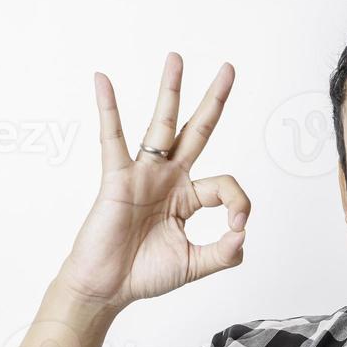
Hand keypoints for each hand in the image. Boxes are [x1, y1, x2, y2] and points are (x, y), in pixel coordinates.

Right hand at [56, 52, 249, 310]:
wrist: (107, 288)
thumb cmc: (143, 275)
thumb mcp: (194, 264)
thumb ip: (224, 252)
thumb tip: (243, 234)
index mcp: (188, 198)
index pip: (225, 185)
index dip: (240, 204)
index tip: (237, 227)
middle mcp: (168, 179)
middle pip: (197, 131)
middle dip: (214, 100)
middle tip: (229, 69)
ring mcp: (143, 175)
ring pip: (161, 125)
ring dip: (170, 91)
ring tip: (176, 59)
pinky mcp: (117, 178)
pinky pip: (113, 138)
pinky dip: (108, 109)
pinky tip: (102, 80)